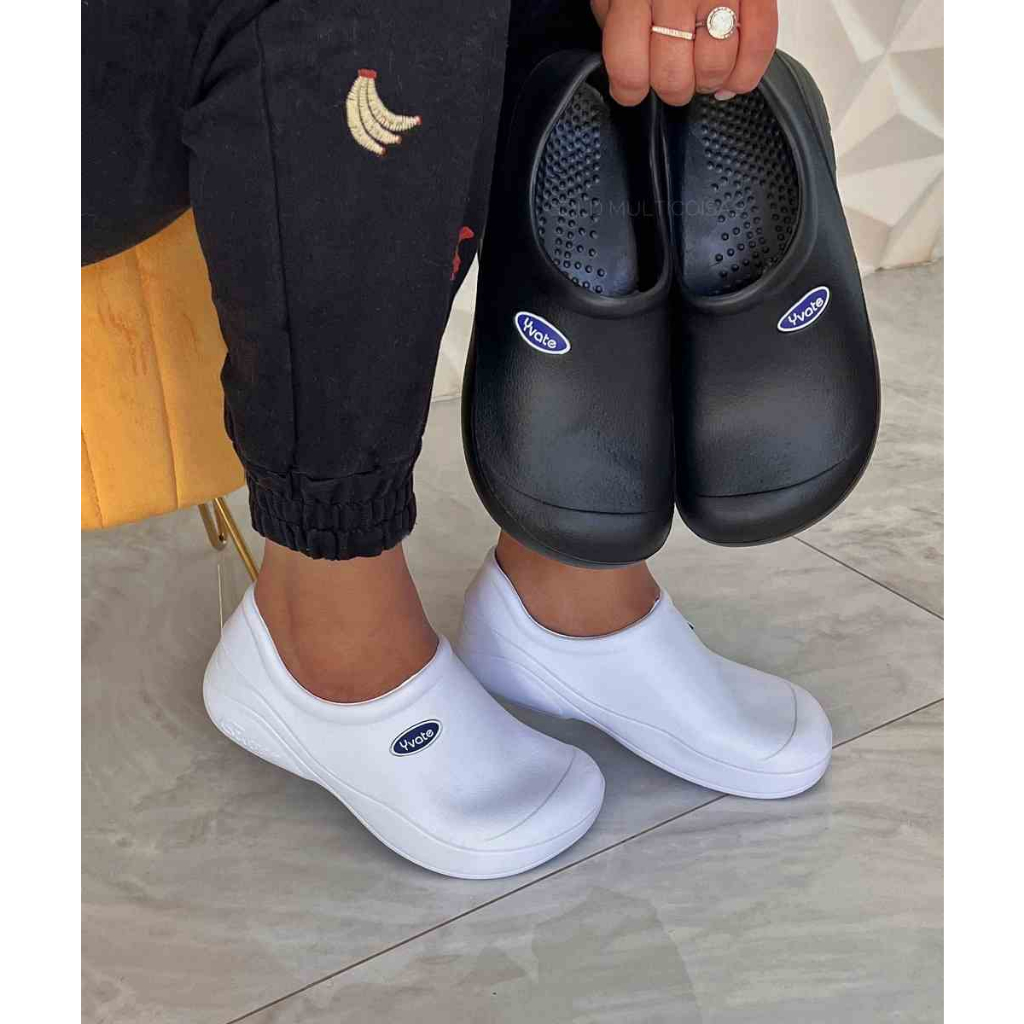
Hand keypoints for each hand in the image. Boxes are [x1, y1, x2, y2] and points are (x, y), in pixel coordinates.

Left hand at [591, 0, 778, 106]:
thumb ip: (616, 26)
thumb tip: (626, 72)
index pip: (630, 71)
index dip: (630, 91)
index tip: (634, 88)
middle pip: (674, 78)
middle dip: (671, 89)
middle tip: (672, 75)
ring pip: (714, 68)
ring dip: (706, 82)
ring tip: (700, 68)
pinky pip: (759, 47)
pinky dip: (744, 74)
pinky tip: (729, 76)